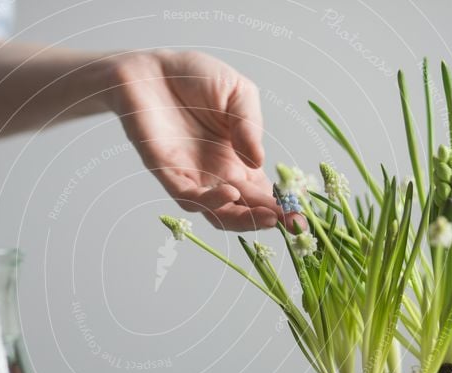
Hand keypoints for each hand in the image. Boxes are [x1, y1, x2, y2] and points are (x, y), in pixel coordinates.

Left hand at [108, 50, 300, 230]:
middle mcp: (216, 174)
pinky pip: (187, 196)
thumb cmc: (194, 78)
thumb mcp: (238, 93)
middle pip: (244, 209)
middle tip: (292, 224)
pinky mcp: (166, 172)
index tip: (300, 215)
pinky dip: (209, 200)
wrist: (151, 68)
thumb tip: (259, 160)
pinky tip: (229, 192)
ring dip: (242, 218)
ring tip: (266, 216)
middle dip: (268, 218)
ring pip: (217, 212)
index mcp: (238, 159)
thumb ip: (249, 125)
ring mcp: (192, 176)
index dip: (281, 204)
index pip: (262, 191)